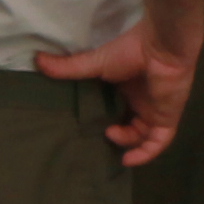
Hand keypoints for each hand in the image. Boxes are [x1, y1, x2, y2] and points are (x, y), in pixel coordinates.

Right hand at [37, 23, 197, 166]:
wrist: (160, 44)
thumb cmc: (130, 50)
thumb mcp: (94, 63)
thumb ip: (68, 67)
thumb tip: (37, 60)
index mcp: (130, 86)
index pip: (119, 109)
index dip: (106, 119)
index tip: (88, 125)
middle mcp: (144, 99)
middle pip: (133, 124)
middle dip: (118, 134)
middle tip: (98, 136)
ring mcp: (157, 109)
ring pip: (145, 136)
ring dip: (128, 142)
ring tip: (110, 136)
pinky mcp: (167, 117)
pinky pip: (159, 142)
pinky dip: (145, 154)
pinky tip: (128, 159)